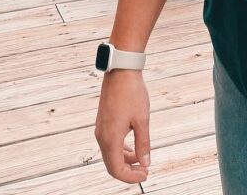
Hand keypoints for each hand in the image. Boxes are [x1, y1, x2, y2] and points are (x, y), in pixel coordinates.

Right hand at [95, 69, 150, 184]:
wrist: (121, 70)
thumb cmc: (132, 92)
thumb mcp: (142, 120)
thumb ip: (143, 144)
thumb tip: (145, 162)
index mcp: (110, 138)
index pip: (117, 169)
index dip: (131, 177)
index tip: (145, 174)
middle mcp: (102, 136)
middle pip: (112, 164)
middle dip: (128, 171)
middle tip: (144, 171)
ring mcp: (101, 128)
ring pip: (110, 154)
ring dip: (125, 160)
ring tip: (141, 160)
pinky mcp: (103, 122)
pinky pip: (109, 143)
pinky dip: (121, 150)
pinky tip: (133, 148)